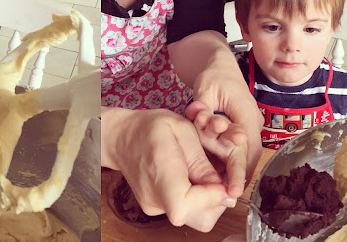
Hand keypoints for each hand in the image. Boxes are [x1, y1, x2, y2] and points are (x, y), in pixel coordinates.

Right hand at [102, 107, 235, 230]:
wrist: (122, 137)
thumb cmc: (148, 128)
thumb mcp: (181, 129)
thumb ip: (201, 161)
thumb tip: (224, 189)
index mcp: (160, 172)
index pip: (186, 204)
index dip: (211, 197)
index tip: (222, 182)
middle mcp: (155, 197)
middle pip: (198, 218)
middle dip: (217, 200)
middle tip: (218, 177)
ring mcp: (155, 206)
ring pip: (196, 218)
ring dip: (208, 200)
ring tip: (203, 174)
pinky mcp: (157, 208)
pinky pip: (185, 212)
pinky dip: (195, 199)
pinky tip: (190, 178)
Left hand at [192, 67, 262, 187]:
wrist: (222, 65)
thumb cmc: (214, 76)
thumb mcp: (205, 89)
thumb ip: (204, 108)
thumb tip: (201, 119)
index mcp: (245, 114)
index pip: (244, 149)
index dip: (238, 171)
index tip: (232, 192)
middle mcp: (252, 123)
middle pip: (248, 157)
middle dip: (237, 178)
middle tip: (224, 200)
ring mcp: (251, 125)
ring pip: (246, 156)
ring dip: (235, 172)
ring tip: (223, 193)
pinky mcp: (245, 127)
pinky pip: (242, 149)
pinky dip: (233, 162)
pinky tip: (221, 176)